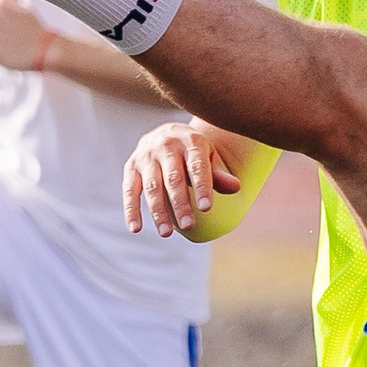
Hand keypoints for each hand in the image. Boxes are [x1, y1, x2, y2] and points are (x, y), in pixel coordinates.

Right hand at [124, 121, 239, 236]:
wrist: (168, 133)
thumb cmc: (195, 152)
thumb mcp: (210, 157)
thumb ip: (219, 174)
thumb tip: (236, 187)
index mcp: (191, 141)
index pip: (197, 167)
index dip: (202, 188)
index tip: (207, 209)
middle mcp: (166, 146)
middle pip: (174, 179)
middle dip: (180, 204)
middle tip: (189, 226)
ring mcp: (146, 156)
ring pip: (152, 187)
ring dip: (158, 211)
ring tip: (166, 233)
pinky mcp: (131, 167)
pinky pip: (130, 190)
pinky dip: (131, 210)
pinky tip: (135, 229)